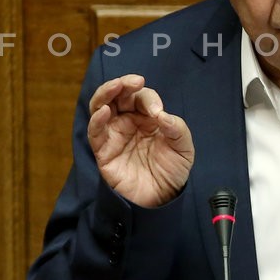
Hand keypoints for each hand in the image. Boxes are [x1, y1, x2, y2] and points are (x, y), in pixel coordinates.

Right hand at [87, 74, 194, 206]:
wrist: (162, 198)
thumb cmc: (172, 170)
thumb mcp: (184, 148)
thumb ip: (177, 129)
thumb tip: (162, 115)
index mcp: (148, 117)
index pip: (143, 97)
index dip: (149, 99)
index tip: (158, 112)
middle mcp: (129, 122)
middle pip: (119, 95)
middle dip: (124, 84)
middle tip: (133, 81)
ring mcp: (115, 134)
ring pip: (101, 106)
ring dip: (106, 94)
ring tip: (115, 86)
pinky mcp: (104, 151)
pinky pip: (95, 132)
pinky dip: (97, 120)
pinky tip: (104, 111)